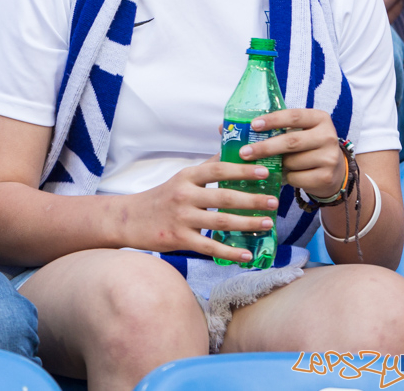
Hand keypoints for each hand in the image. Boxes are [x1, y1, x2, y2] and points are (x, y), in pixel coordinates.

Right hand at [121, 158, 278, 263]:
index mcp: (186, 177)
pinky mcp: (179, 239)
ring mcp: (181, 218)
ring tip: (267, 224)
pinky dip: (230, 252)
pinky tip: (247, 254)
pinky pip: (210, 247)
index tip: (264, 171)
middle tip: (274, 201)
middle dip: (252, 200)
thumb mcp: (181, 178)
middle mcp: (183, 195)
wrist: (129, 219)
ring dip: (247, 223)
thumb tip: (232, 149)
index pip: (217, 169)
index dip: (242, 169)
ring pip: (221, 221)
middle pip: (224, 196)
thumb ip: (207, 168)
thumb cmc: (162, 198)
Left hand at [240, 107, 345, 200]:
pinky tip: (284, 175)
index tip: (253, 125)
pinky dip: (285, 178)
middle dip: (264, 147)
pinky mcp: (327, 177)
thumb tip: (223, 127)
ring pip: (292, 161)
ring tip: (267, 165)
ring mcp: (330, 157)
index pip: (293, 116)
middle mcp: (328, 136)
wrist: (333, 171)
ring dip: (276, 165)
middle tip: (244, 153)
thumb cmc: (304, 147)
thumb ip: (267, 128)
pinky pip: (296, 178)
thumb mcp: (292, 132)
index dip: (272, 120)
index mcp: (319, 118)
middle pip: (291, 141)